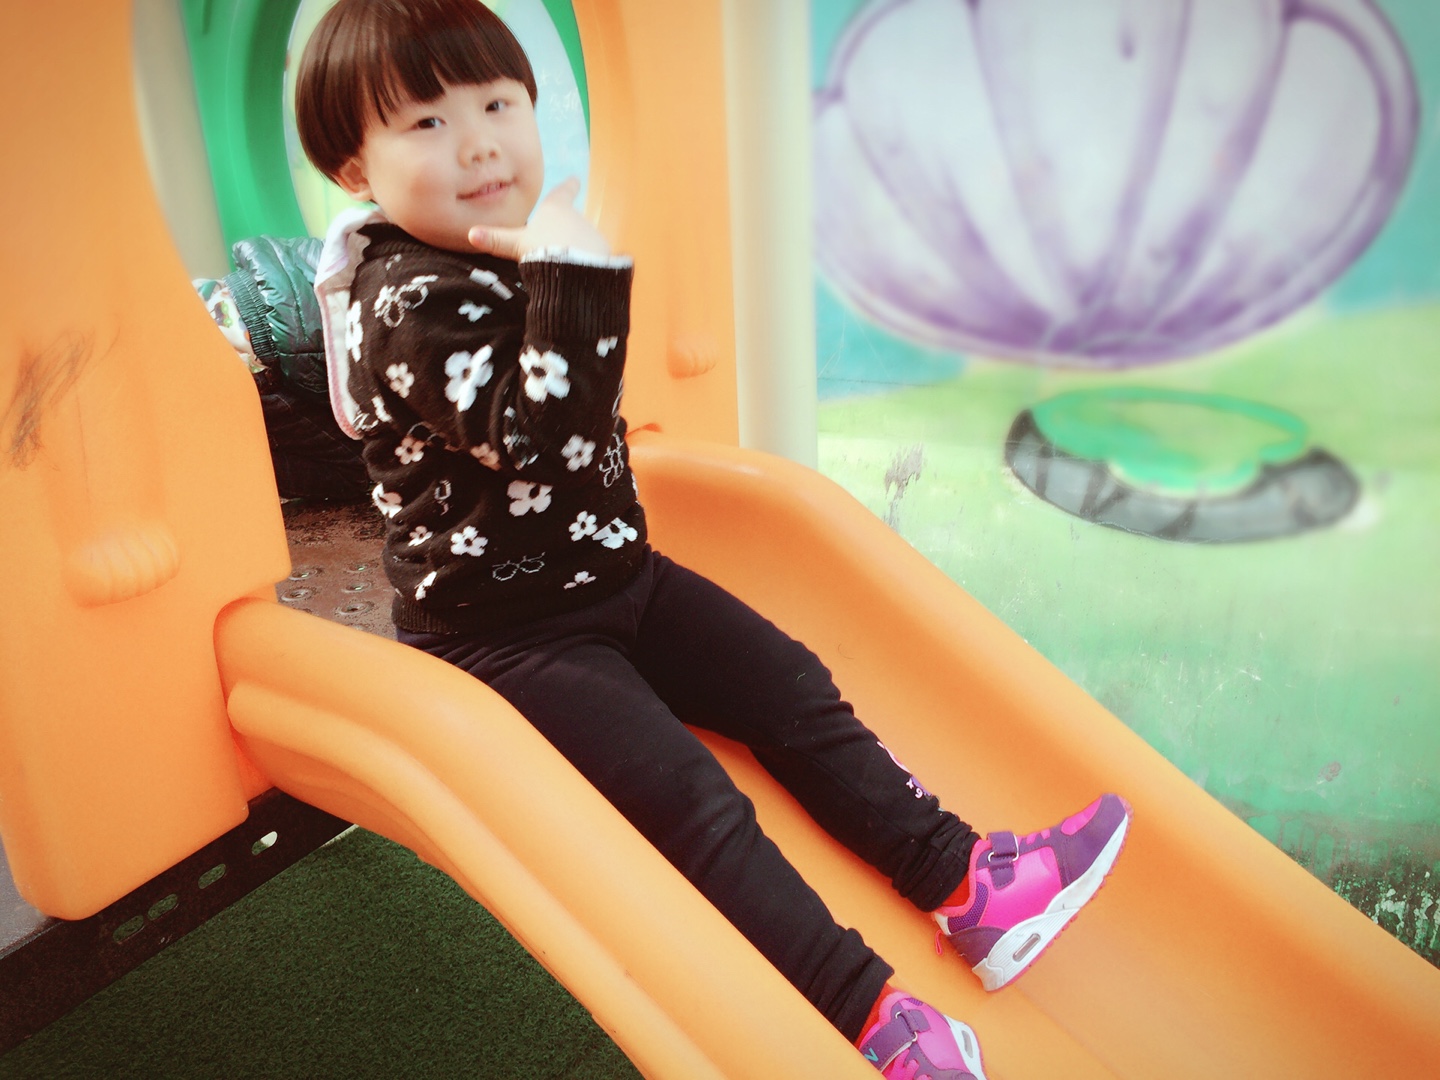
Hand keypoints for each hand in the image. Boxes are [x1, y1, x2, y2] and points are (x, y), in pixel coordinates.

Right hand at [467, 178, 611, 260]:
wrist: (572, 270)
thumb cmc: (541, 248)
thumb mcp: (515, 244)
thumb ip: (495, 240)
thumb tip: (471, 234)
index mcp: (556, 209)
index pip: (563, 192)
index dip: (568, 186)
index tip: (576, 178)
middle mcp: (577, 217)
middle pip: (572, 222)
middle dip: (567, 231)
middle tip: (560, 242)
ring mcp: (592, 235)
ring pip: (583, 242)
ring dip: (577, 251)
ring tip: (565, 267)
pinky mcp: (603, 254)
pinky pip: (594, 259)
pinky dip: (588, 265)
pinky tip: (581, 277)